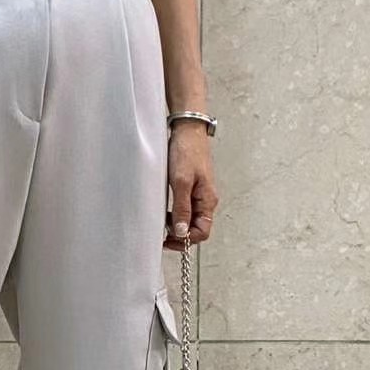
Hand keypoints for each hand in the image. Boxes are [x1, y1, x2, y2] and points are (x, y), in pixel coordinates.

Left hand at [164, 121, 217, 250]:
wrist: (187, 130)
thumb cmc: (187, 151)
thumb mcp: (181, 181)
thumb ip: (182, 208)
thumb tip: (182, 232)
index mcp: (208, 201)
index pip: (202, 232)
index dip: (186, 239)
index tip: (168, 240)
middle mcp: (205, 200)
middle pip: (196, 228)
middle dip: (180, 235)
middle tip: (162, 236)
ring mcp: (198, 195)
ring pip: (190, 219)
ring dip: (177, 226)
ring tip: (161, 224)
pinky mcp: (190, 188)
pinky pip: (185, 209)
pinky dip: (175, 215)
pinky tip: (165, 212)